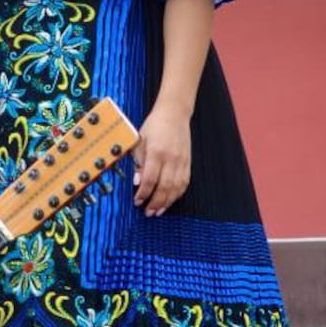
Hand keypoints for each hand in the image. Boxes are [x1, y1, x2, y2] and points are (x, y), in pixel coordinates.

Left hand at [132, 100, 191, 216]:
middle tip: (148, 212)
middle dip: (155, 202)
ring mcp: (182, 161)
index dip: (143, 194)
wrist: (174, 113)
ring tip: (158, 211)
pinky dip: (177, 194)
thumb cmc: (155, 125)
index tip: (137, 201)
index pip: (149, 179)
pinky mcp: (188, 162)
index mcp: (156, 152)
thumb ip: (138, 161)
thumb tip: (137, 182)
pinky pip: (184, 182)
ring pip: (176, 188)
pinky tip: (170, 200)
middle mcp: (171, 158)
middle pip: (164, 187)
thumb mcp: (140, 140)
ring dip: (167, 202)